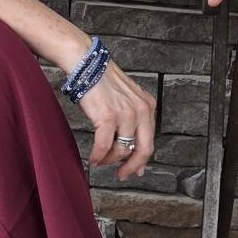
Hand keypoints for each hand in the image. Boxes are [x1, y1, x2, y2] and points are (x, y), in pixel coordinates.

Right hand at [75, 62, 156, 182]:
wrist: (87, 63)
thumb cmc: (101, 81)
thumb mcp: (125, 100)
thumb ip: (133, 122)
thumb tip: (133, 150)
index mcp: (148, 106)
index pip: (150, 141)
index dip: (141, 160)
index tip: (134, 170)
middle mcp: (141, 110)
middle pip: (144, 149)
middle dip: (132, 166)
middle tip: (122, 174)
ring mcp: (126, 114)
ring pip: (122, 150)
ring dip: (110, 159)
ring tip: (100, 160)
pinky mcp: (108, 116)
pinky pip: (104, 145)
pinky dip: (98, 156)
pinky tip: (93, 158)